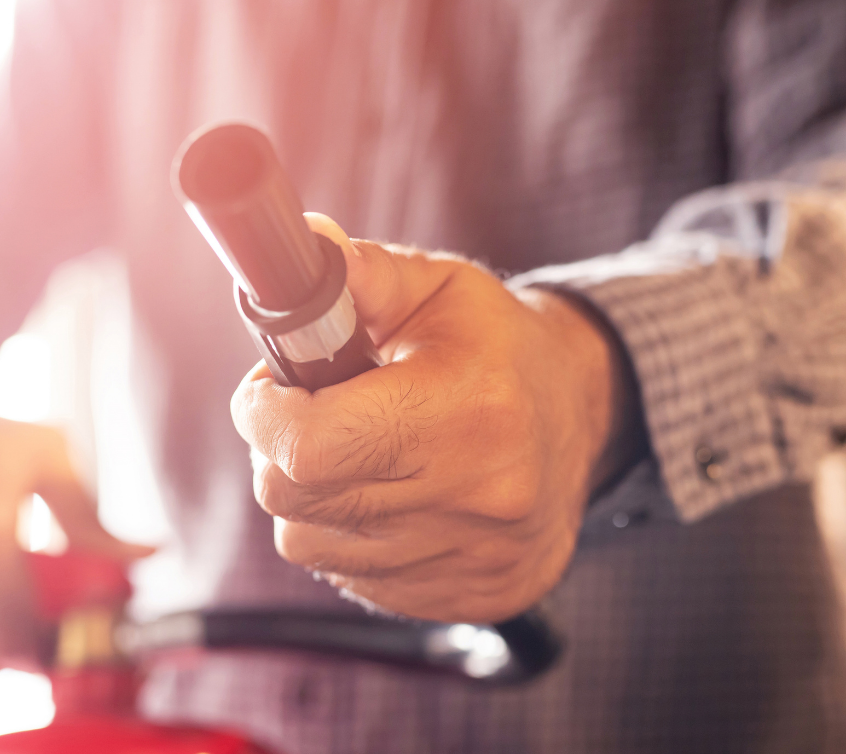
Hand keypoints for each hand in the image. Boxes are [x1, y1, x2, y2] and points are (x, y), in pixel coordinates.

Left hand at [232, 215, 623, 622]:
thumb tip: (303, 248)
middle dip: (278, 452)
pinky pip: (354, 578)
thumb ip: (363, 272)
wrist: (582, 416)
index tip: (267, 389)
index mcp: (469, 409)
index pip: (309, 446)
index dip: (263, 415)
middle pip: (296, 501)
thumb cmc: (497, 345)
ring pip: (312, 544)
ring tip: (360, 452)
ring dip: (313, 498)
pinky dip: (352, 537)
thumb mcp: (440, 287)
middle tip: (311, 412)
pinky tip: (392, 496)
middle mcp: (478, 496)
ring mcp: (475, 559)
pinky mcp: (474, 599)